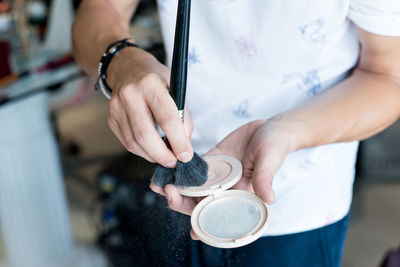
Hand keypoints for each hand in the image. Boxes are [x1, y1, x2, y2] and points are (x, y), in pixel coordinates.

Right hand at [106, 48, 193, 166]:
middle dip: (162, 154)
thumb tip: (184, 145)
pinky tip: (152, 150)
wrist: (127, 67)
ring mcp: (116, 107)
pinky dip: (142, 151)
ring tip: (165, 157)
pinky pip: (127, 142)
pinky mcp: (111, 118)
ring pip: (134, 142)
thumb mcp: (175, 88)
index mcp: (150, 84)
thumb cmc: (156, 79)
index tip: (186, 155)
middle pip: (145, 135)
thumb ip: (182, 116)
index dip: (178, 141)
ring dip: (152, 156)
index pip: (166, 118)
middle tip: (174, 162)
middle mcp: (130, 95)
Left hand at [150, 118, 295, 237]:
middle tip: (168, 192)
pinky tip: (166, 165)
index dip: (206, 225)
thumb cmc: (276, 146)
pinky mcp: (211, 161)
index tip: (193, 231)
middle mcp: (225, 189)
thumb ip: (265, 178)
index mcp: (240, 196)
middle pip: (200, 202)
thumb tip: (269, 199)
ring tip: (158, 183)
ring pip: (192, 187)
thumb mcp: (270, 160)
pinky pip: (192, 169)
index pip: (221, 215)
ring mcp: (216, 176)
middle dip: (182, 202)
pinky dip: (179, 169)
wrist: (270, 127)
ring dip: (175, 188)